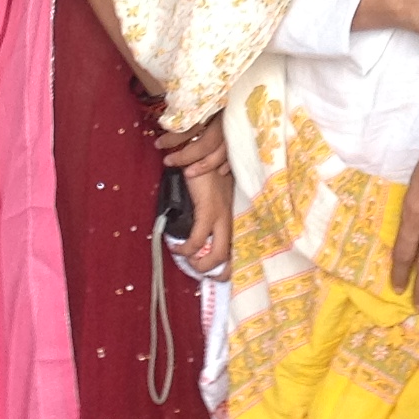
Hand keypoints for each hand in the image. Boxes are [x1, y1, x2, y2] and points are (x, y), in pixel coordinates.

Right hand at [162, 114, 234, 279]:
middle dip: (219, 274)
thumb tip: (196, 228)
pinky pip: (197, 239)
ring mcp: (222, 213)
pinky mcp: (208, 208)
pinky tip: (178, 247)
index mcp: (234, 212)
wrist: (203, 144)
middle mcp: (233, 215)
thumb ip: (209, 208)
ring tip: (187, 262)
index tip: (218, 274)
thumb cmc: (206, 166)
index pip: (241, 247)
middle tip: (201, 274)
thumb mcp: (211, 192)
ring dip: (200, 265)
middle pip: (233, 257)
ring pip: (217, 254)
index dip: (231, 266)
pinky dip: (186, 248)